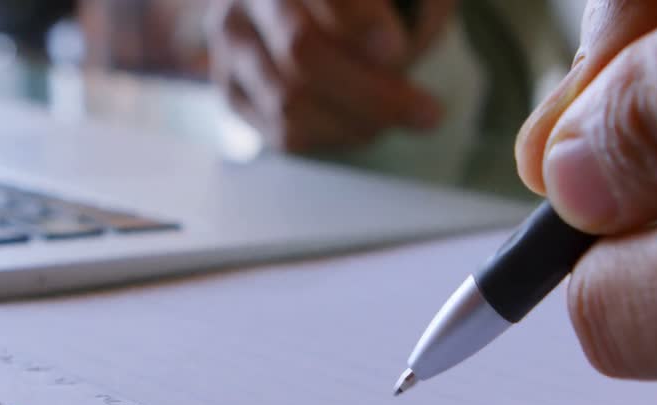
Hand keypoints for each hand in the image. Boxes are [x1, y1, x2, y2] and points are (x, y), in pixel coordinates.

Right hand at [205, 0, 452, 151]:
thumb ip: (411, 8)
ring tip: (398, 119)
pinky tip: (363, 126)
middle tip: (425, 112)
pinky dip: (332, 138)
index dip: (359, 19)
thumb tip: (402, 54)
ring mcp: (231, 43)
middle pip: (301, 49)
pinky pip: (281, 132)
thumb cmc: (359, 2)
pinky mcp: (231, 89)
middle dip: (373, 92)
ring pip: (289, 101)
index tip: (395, 49)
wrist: (298, 7)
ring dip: (356, 122)